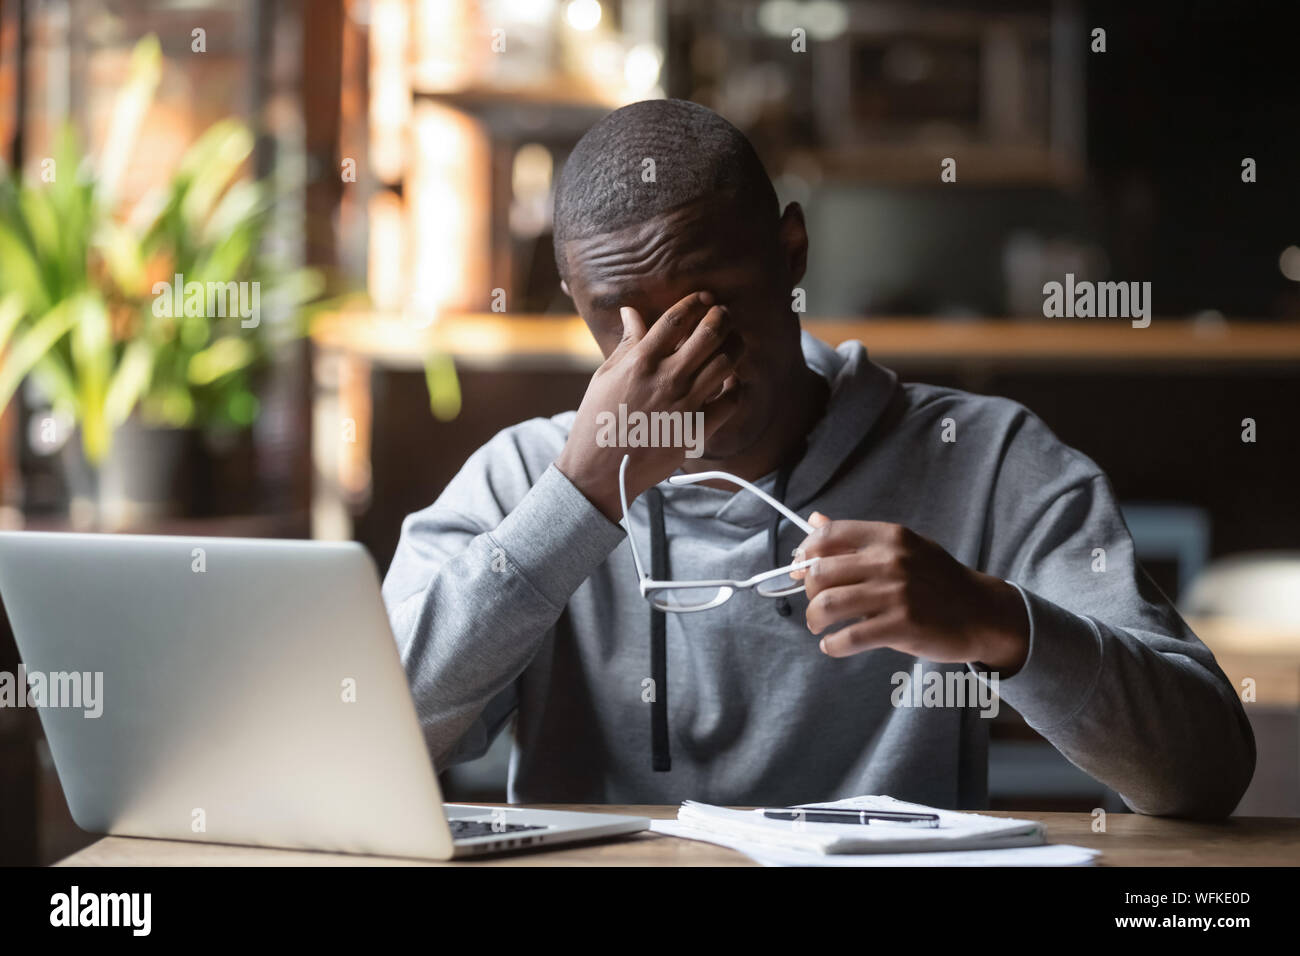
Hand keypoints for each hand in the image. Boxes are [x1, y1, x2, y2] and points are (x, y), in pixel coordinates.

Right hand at [556, 291, 743, 520]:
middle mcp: (667, 379)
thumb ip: (627, 343)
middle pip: (709, 333)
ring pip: (727, 362)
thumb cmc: (598, 421)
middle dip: (722, 317)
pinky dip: (737, 386)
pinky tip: (731, 381)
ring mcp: (685, 404)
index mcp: (641, 362)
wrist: (601, 471)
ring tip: (733, 342)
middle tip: (723, 315)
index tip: (704, 298)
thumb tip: (632, 312)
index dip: (695, 302)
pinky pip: (731, 401)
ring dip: (735, 346)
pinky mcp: (697, 430)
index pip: (676, 319)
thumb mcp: (605, 376)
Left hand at [794, 513, 1029, 673]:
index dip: (804, 553)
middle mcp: (890, 561)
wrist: (982, 612)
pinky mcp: (901, 627)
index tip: (799, 568)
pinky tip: (833, 646)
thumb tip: (814, 520)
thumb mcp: (904, 547)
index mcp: (889, 537)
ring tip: (819, 626)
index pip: (828, 536)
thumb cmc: (938, 579)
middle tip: (815, 604)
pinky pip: (849, 637)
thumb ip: (858, 537)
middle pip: (820, 573)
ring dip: (814, 619)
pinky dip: (832, 645)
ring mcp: (896, 594)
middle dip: (807, 591)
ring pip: (827, 605)